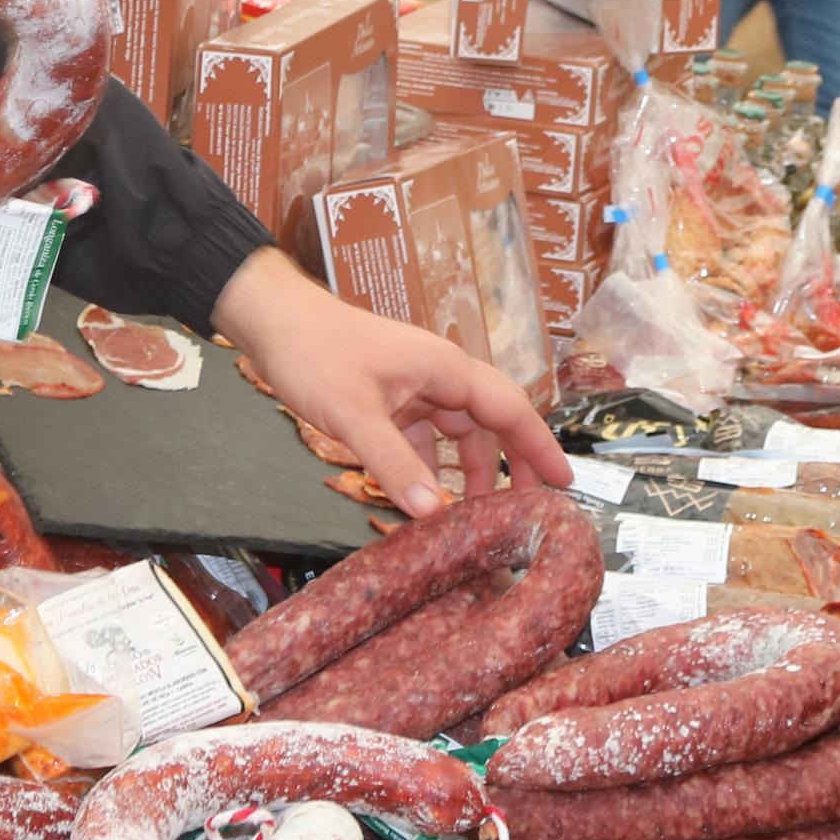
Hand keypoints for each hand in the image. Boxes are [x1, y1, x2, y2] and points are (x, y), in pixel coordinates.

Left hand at [213, 249, 570, 515]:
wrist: (273, 321)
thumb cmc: (314, 353)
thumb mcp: (354, 415)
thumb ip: (393, 463)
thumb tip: (432, 512)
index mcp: (446, 369)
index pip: (511, 410)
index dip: (540, 448)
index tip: (566, 483)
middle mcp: (440, 376)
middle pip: (493, 424)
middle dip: (515, 466)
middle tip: (532, 511)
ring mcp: (416, 388)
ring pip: (460, 435)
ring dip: (471, 472)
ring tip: (478, 518)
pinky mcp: (392, 400)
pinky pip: (425, 439)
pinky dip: (431, 468)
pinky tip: (425, 500)